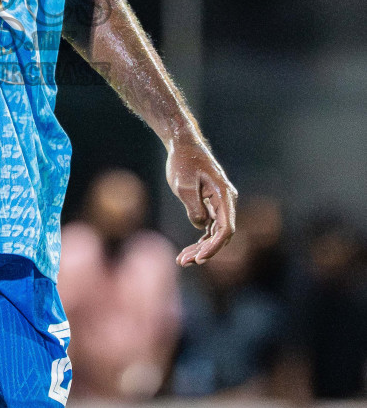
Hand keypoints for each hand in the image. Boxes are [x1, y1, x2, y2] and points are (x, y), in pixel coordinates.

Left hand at [166, 136, 237, 266]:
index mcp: (224, 195)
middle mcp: (226, 201)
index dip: (214, 246)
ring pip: (215, 233)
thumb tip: (202, 227)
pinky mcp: (211, 205)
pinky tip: (188, 252)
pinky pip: (210, 227)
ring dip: (201, 248)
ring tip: (182, 260)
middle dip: (205, 251)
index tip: (199, 258)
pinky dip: (200, 239)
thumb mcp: (184, 185)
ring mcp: (219, 204)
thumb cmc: (183, 161)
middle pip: (221, 234)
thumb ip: (194, 208)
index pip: (225, 228)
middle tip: (184, 262)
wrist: (182, 145)